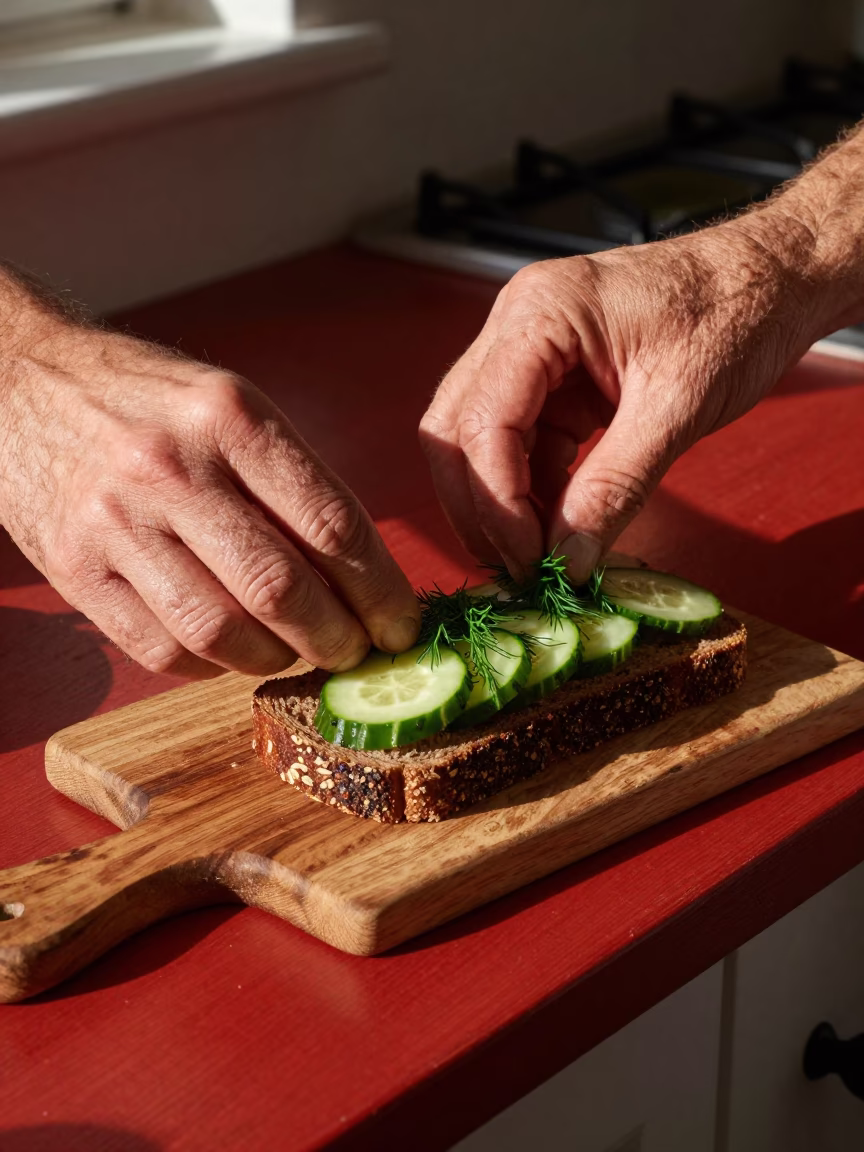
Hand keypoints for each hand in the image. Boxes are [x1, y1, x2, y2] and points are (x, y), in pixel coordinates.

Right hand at [0, 290, 418, 678]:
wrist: (21, 384)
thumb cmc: (148, 401)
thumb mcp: (231, 405)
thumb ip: (290, 481)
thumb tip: (362, 574)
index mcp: (230, 418)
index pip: (332, 524)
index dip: (381, 590)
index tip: (402, 623)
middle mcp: (172, 468)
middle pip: (281, 587)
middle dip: (338, 637)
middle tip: (358, 651)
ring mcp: (115, 522)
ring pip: (220, 631)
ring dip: (276, 659)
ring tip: (296, 652)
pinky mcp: (73, 568)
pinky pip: (160, 648)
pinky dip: (211, 667)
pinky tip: (231, 651)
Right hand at [420, 216, 821, 581]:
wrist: (775, 278)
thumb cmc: (738, 311)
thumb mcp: (678, 408)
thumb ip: (615, 487)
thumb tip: (569, 559)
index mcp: (542, 312)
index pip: (482, 421)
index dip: (496, 501)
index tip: (530, 559)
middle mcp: (519, 323)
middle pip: (455, 429)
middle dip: (478, 504)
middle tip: (517, 565)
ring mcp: (531, 349)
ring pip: (478, 439)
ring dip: (501, 501)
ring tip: (540, 553)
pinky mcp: (554, 377)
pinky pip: (521, 441)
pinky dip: (532, 487)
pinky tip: (558, 524)